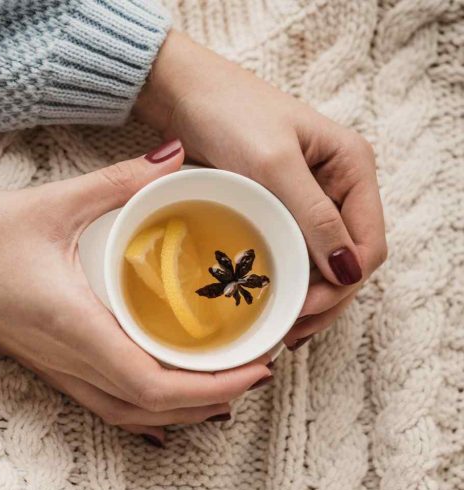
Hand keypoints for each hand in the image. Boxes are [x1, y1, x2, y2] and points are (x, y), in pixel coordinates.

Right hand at [0, 140, 271, 444]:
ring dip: (182, 410)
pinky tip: (165, 403)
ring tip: (223, 385)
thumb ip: (119, 181)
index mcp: (74, 325)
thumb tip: (175, 157)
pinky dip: (144, 409)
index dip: (214, 386)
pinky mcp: (47, 363)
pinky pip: (104, 403)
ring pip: (129, 414)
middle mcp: (67, 358)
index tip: (258, 364)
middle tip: (257, 366)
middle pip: (152, 409)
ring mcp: (55, 367)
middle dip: (212, 399)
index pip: (155, 383)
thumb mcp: (53, 201)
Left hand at [135, 31, 386, 350]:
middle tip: (289, 333)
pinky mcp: (278, 206)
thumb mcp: (272, 163)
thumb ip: (313, 214)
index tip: (303, 309)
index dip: (342, 285)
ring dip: (306, 297)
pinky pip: (293, 251)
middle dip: (325, 300)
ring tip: (279, 330)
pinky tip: (267, 302)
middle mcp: (338, 186)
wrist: (184, 93)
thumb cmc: (230, 112)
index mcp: (352, 168)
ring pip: (321, 262)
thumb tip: (348, 270)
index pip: (367, 244)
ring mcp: (308, 198)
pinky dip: (285, 279)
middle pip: (348, 261)